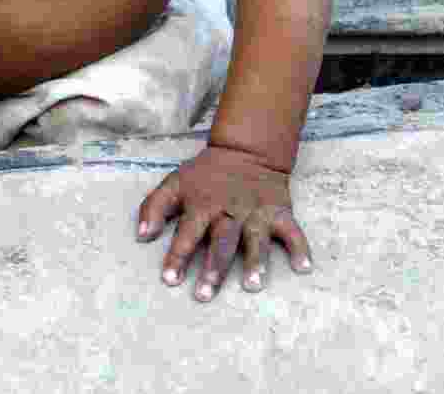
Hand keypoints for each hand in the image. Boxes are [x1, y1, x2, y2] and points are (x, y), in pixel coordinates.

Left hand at [135, 144, 312, 300]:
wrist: (246, 150)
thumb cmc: (206, 175)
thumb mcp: (175, 182)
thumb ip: (154, 207)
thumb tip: (140, 236)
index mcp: (202, 204)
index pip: (187, 232)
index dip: (178, 255)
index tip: (170, 280)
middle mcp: (229, 210)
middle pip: (221, 240)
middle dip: (214, 266)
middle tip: (206, 293)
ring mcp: (256, 212)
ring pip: (255, 238)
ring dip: (255, 261)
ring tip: (252, 285)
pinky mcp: (278, 211)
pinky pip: (292, 230)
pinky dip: (299, 247)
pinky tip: (303, 267)